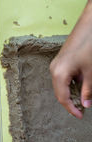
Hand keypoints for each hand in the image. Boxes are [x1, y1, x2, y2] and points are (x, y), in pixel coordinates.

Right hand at [50, 0, 91, 118]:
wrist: (89, 26)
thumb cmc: (88, 47)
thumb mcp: (91, 72)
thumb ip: (88, 89)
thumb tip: (86, 104)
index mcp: (59, 74)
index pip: (62, 97)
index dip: (71, 108)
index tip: (80, 116)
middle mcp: (54, 70)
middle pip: (60, 92)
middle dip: (72, 101)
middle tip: (84, 108)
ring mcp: (56, 64)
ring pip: (63, 84)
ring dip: (74, 92)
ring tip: (86, 95)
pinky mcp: (61, 60)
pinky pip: (65, 76)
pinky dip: (74, 83)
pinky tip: (84, 83)